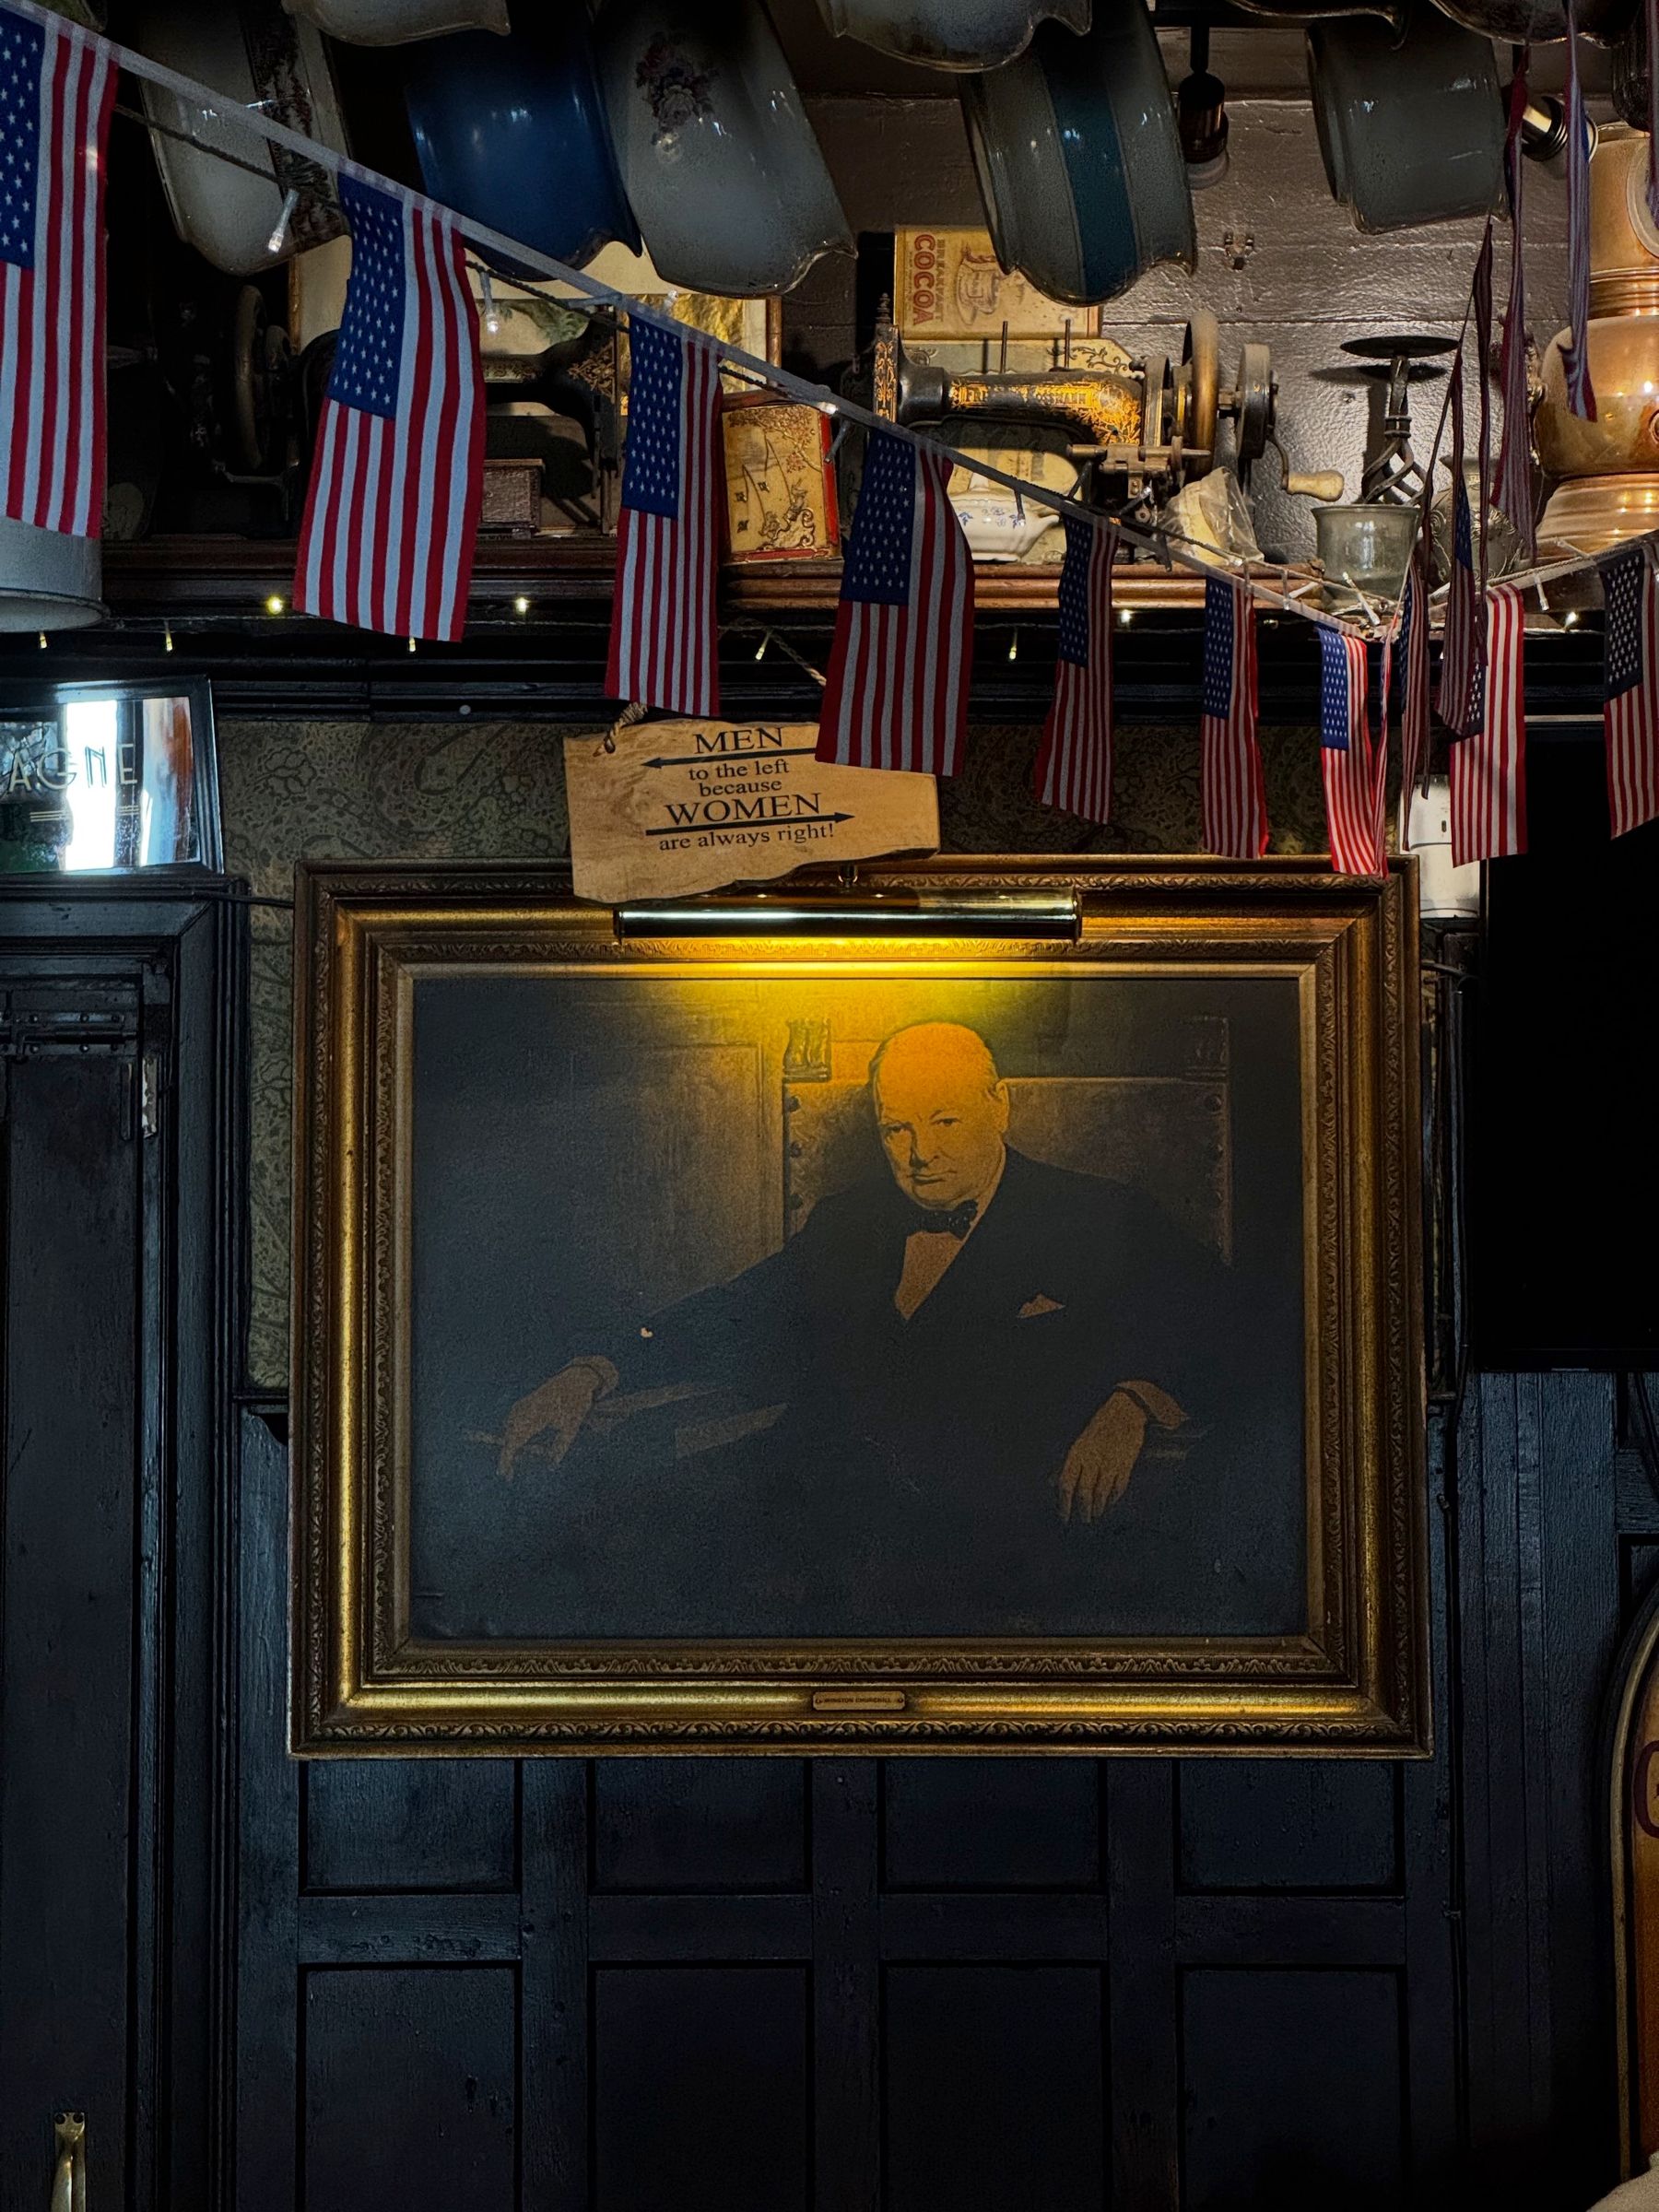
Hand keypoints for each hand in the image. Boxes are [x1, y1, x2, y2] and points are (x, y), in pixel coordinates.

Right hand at [498, 1357, 615, 1478]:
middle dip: (507, 1453)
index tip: (504, 1469)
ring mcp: (526, 1403)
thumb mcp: (573, 1426)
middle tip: (506, 1472)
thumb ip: (561, 1445)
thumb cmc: (577, 1402)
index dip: (508, 1455)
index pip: (517, 1439)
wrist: (576, 1378)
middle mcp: (528, 1408)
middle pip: (510, 1434)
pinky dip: (511, 1430)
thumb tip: (553, 1463)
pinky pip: (513, 1418)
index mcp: (538, 1415)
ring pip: (510, 1425)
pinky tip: (513, 1439)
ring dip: (509, 1442)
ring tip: (509, 1460)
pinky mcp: (527, 1400)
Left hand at [1058, 1380, 1186, 1524]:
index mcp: (1077, 1453)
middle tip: (1084, 1521)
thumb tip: (1052, 1483)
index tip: (1064, 1517)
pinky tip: (1110, 1504)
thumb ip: (1068, 1463)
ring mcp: (1110, 1462)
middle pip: (1084, 1492)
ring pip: (1102, 1493)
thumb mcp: (1079, 1443)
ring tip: (1096, 1516)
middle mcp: (1092, 1459)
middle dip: (1083, 1511)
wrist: (1125, 1411)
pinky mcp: (1126, 1464)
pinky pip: (1118, 1487)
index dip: (1064, 1503)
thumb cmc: (1099, 1428)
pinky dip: (1114, 1499)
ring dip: (1098, 1508)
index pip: (1066, 1483)